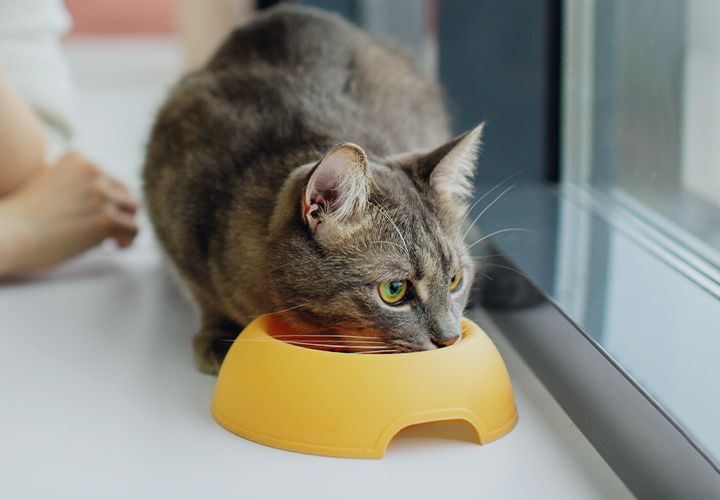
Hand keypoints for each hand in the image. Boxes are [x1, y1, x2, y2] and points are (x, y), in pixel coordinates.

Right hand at [0, 151, 138, 273]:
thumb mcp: (52, 186)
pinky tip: (115, 246)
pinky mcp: (106, 218)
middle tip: (108, 230)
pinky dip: (129, 239)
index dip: (105, 198)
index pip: (107, 177)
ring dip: (125, 224)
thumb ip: (79, 188)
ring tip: (114, 239)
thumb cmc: (23, 218)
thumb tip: (116, 211)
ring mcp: (101, 194)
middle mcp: (93, 171)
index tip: (91, 215)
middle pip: (124, 191)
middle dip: (118, 210)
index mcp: (78, 159)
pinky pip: (133, 228)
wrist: (8, 233)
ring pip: (132, 208)